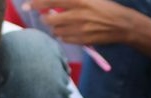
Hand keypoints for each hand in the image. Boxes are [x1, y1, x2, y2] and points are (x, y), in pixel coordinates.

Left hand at [25, 0, 139, 45]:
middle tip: (49, 17)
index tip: (27, 6)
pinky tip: (70, 32)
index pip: (51, 0)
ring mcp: (81, 29)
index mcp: (80, 0)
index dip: (36, 3)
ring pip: (57, 31)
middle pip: (50, 19)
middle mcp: (78, 14)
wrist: (123, 25)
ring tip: (63, 25)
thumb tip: (54, 3)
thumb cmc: (105, 8)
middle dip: (47, 19)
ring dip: (56, 28)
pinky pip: (65, 39)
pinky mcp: (84, 40)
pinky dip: (64, 36)